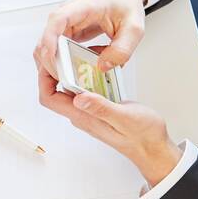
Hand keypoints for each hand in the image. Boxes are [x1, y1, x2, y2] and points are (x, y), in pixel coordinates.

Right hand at [34, 0, 148, 77]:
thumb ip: (122, 49)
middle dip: (52, 63)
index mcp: (84, 7)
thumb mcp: (134, 28)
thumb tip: (103, 67)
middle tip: (67, 82)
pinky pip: (54, 53)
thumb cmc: (125, 5)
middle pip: (46, 39)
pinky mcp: (64, 36)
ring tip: (74, 79)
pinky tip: (78, 71)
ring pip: (46, 50)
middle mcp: (67, 16)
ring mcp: (63, 26)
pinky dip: (62, 66)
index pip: (58, 19)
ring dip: (55, 67)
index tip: (50, 56)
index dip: (50, 38)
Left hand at [37, 66, 181, 185]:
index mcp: (83, 117)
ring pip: (70, 89)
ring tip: (74, 53)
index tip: (49, 61)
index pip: (50, 99)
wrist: (153, 148)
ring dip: (70, 72)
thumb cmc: (142, 136)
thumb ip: (102, 108)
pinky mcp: (99, 108)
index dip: (44, 79)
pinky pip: (85, 90)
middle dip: (54, 70)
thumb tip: (79, 99)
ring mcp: (90, 112)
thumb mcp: (124, 118)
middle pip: (56, 91)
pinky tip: (94, 66)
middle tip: (60, 50)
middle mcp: (82, 114)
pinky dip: (86, 76)